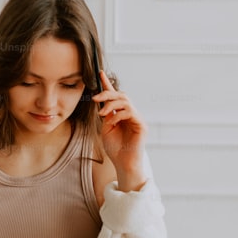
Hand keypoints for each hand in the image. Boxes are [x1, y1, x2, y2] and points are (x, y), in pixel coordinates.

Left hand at [93, 71, 147, 191]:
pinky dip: (118, 115)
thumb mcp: (106, 129)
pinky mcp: (141, 125)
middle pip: (121, 95)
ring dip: (111, 104)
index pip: (115, 96)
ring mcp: (137, 118)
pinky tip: (112, 122)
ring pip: (125, 101)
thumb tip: (104, 104)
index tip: (100, 73)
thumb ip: (107, 115)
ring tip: (102, 114)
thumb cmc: (115, 149)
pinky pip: (130, 112)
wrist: (123, 163)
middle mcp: (131, 114)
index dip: (108, 84)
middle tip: (95, 98)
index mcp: (121, 114)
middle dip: (107, 94)